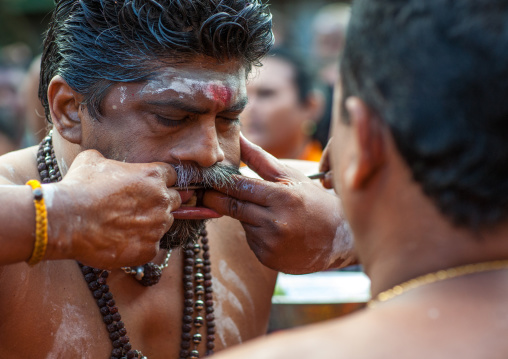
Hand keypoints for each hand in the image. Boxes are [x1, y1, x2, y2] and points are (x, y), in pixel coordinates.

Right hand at [45, 150, 179, 268]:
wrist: (66, 220)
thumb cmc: (79, 187)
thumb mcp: (93, 160)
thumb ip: (111, 161)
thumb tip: (107, 162)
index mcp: (153, 176)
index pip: (172, 176)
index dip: (160, 181)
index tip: (149, 186)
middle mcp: (161, 200)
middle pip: (174, 200)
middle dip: (160, 202)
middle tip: (139, 207)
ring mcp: (158, 226)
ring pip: (165, 224)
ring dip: (152, 223)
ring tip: (127, 225)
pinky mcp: (150, 249)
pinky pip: (153, 245)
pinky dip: (141, 244)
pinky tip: (122, 241)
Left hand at [203, 135, 355, 273]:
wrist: (339, 238)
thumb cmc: (313, 201)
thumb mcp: (290, 177)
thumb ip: (259, 159)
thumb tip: (237, 139)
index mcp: (282, 197)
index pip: (238, 187)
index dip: (219, 182)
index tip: (205, 176)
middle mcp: (275, 223)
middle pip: (232, 206)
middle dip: (216, 198)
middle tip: (205, 192)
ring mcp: (271, 244)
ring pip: (241, 223)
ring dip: (243, 216)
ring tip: (264, 212)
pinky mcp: (268, 259)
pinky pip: (250, 240)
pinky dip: (254, 233)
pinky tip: (272, 230)